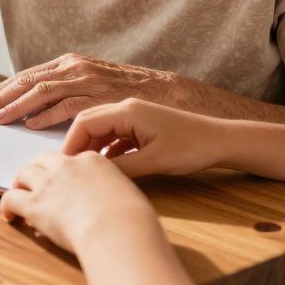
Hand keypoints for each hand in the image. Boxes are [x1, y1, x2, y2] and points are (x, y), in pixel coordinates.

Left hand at [0, 51, 177, 128]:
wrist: (172, 95)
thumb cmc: (129, 96)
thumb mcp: (93, 87)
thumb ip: (67, 93)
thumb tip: (34, 112)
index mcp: (70, 64)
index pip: (26, 77)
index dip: (1, 91)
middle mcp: (75, 68)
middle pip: (27, 81)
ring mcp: (88, 80)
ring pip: (42, 91)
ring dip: (15, 106)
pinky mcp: (102, 96)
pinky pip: (68, 104)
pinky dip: (46, 114)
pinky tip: (29, 124)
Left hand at [0, 151, 156, 252]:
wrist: (117, 228)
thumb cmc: (131, 217)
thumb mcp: (127, 193)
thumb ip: (113, 190)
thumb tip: (112, 202)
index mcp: (91, 160)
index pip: (71, 158)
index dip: (65, 169)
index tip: (65, 181)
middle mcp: (66, 166)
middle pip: (43, 159)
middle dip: (38, 169)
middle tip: (37, 183)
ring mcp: (48, 183)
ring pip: (23, 173)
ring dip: (19, 183)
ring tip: (19, 194)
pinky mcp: (34, 204)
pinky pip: (11, 198)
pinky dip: (6, 205)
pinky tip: (10, 216)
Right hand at [62, 98, 227, 178]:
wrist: (221, 141)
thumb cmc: (191, 148)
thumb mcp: (153, 162)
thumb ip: (120, 168)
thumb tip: (92, 176)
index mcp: (127, 110)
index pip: (84, 122)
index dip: (71, 145)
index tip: (63, 166)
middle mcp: (127, 108)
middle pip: (88, 122)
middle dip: (76, 145)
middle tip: (68, 169)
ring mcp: (135, 116)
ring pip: (101, 129)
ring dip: (91, 147)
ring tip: (85, 170)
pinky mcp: (142, 125)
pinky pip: (114, 134)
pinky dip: (106, 149)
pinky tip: (107, 166)